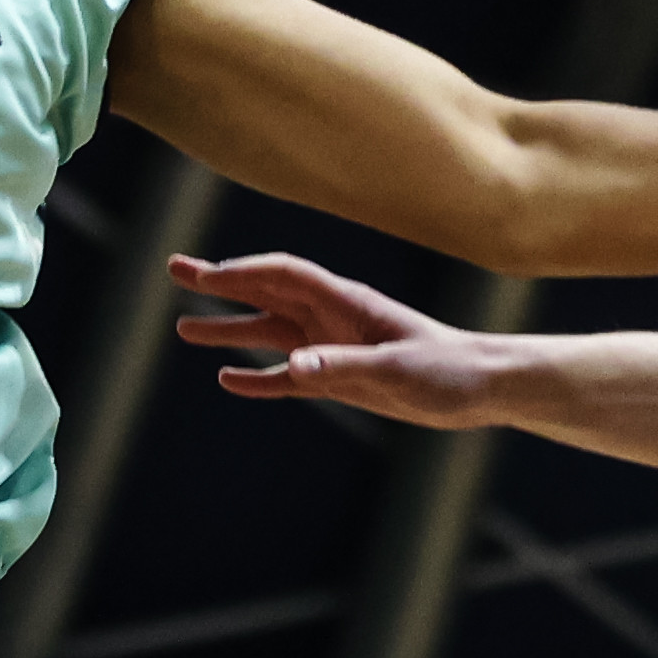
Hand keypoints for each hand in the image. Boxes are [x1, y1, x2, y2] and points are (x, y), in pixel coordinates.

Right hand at [169, 253, 520, 424]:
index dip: (243, 271)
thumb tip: (290, 366)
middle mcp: (333, 318)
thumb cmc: (448, 369)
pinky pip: (288, 376)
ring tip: (184, 328)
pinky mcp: (341, 379)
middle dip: (221, 281)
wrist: (481, 388)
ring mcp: (334, 347)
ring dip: (229, 329)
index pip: (284, 275)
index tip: (205, 275)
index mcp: (346, 303)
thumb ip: (343, 367)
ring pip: (270, 333)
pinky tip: (229, 378)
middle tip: (176, 270)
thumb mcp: (397, 370)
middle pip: (266, 293)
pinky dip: (258, 376)